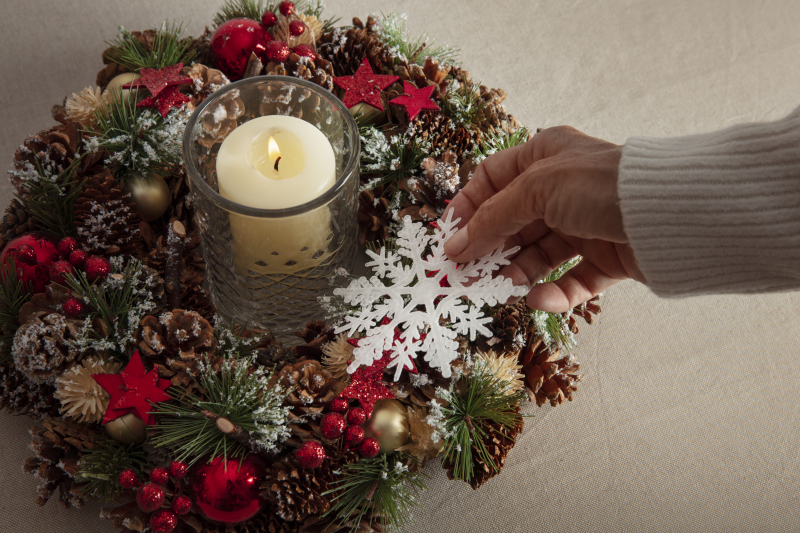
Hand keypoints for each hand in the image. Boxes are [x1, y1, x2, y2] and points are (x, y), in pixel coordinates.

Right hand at [443, 126, 645, 312]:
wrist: (668, 213)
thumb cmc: (600, 184)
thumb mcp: (535, 190)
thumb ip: (491, 219)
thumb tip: (455, 247)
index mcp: (545, 156)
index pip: (492, 179)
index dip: (468, 207)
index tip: (449, 237)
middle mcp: (563, 188)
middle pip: (512, 221)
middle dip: (488, 247)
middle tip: (465, 273)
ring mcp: (585, 224)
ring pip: (539, 254)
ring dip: (517, 271)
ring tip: (501, 286)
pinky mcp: (606, 258)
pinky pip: (572, 279)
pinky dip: (554, 292)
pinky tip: (539, 298)